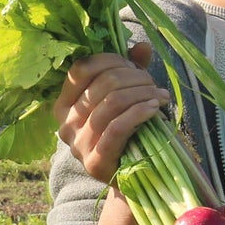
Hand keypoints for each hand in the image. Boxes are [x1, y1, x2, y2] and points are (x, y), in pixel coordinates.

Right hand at [53, 43, 171, 183]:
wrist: (131, 178)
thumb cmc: (126, 133)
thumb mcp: (124, 98)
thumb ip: (129, 71)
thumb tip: (143, 47)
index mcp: (64, 104)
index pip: (81, 69)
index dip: (110, 60)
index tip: (133, 66)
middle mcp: (65, 124)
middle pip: (102, 84)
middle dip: (135, 77)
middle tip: (153, 85)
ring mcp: (78, 144)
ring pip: (112, 103)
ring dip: (143, 94)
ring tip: (160, 97)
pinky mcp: (96, 161)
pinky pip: (118, 127)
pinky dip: (139, 112)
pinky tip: (155, 109)